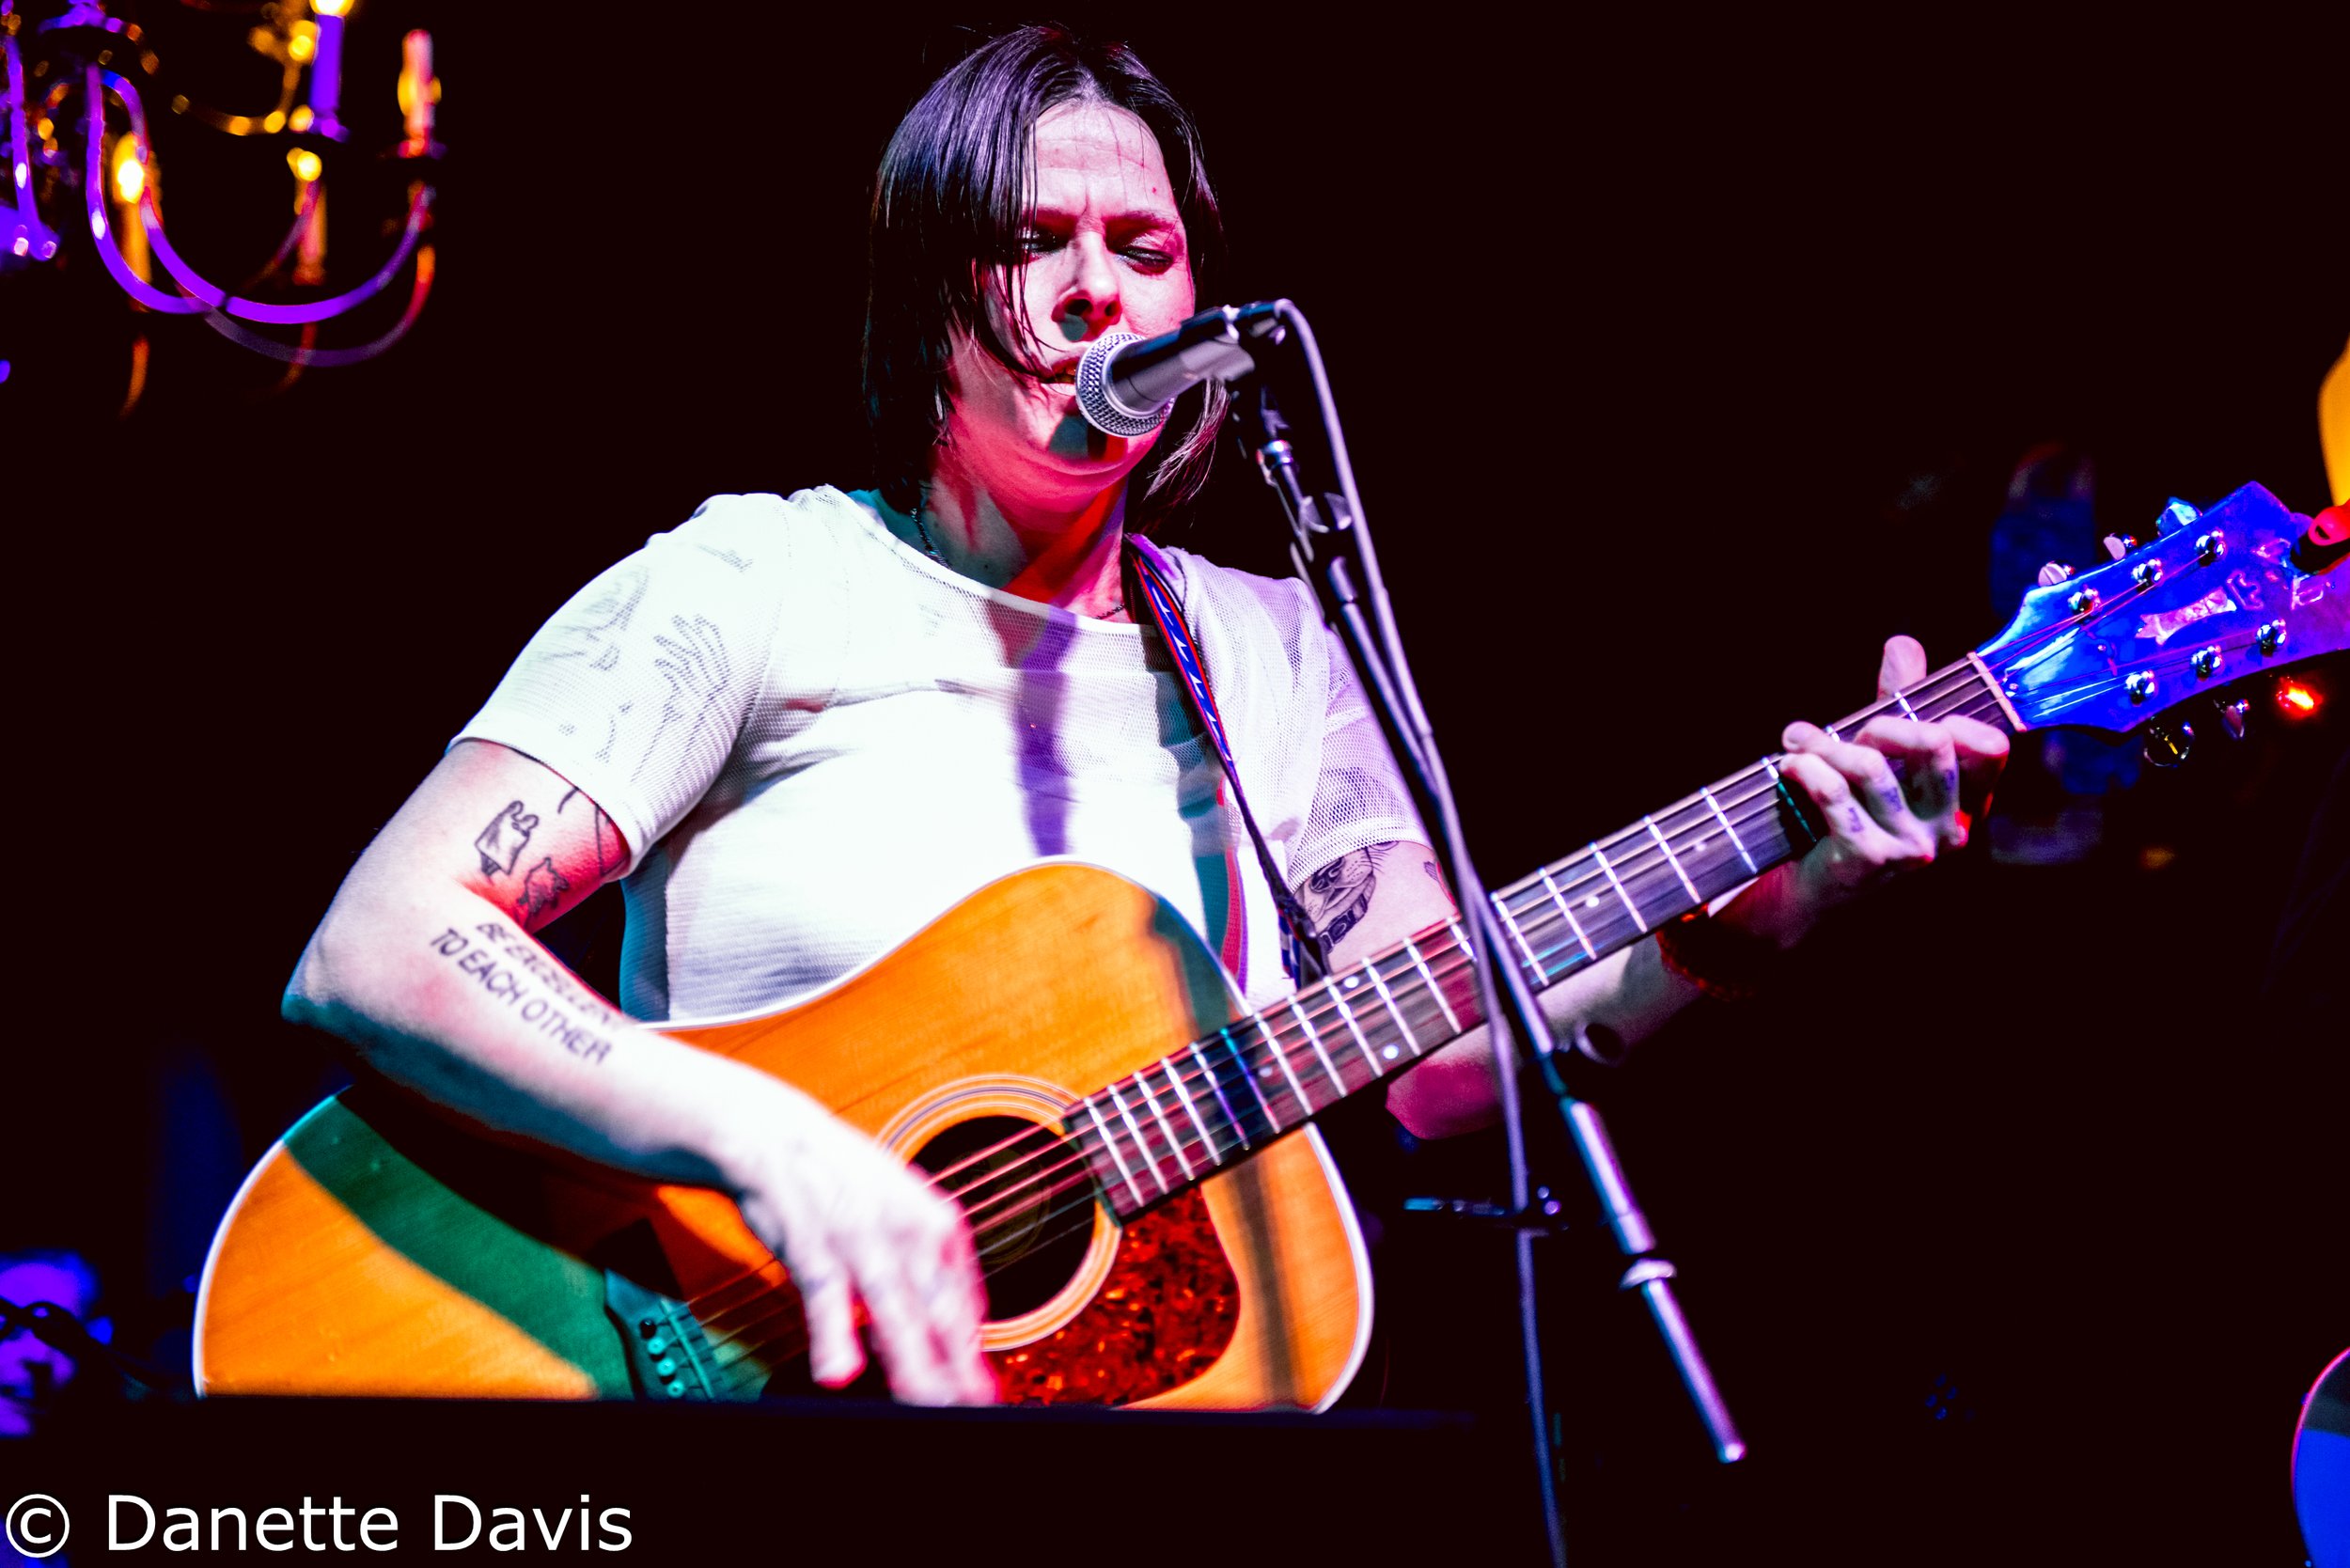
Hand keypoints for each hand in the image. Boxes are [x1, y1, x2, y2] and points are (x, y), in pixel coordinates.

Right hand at [723, 1086, 996, 1405]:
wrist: (777, 1135)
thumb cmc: (843, 1183)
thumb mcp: (905, 1215)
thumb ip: (928, 1273)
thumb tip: (958, 1331)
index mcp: (941, 1227)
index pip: (967, 1306)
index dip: (973, 1358)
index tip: (981, 1397)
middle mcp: (911, 1231)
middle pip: (942, 1315)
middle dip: (958, 1371)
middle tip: (971, 1409)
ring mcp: (863, 1237)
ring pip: (895, 1312)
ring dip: (912, 1365)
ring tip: (927, 1404)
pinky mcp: (813, 1241)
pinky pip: (825, 1297)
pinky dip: (833, 1335)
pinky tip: (839, 1372)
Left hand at [1728, 636, 2008, 944]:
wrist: (1803, 896)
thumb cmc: (1846, 819)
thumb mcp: (1880, 757)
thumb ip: (1898, 701)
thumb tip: (1903, 642)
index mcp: (1966, 804)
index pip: (1990, 748)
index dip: (1953, 717)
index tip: (1904, 711)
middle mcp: (1950, 830)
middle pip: (1930, 744)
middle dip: (1876, 724)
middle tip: (1836, 730)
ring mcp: (1912, 849)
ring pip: (1871, 765)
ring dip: (1822, 744)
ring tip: (1795, 741)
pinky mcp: (1868, 860)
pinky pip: (1833, 792)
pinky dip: (1804, 767)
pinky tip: (1787, 764)